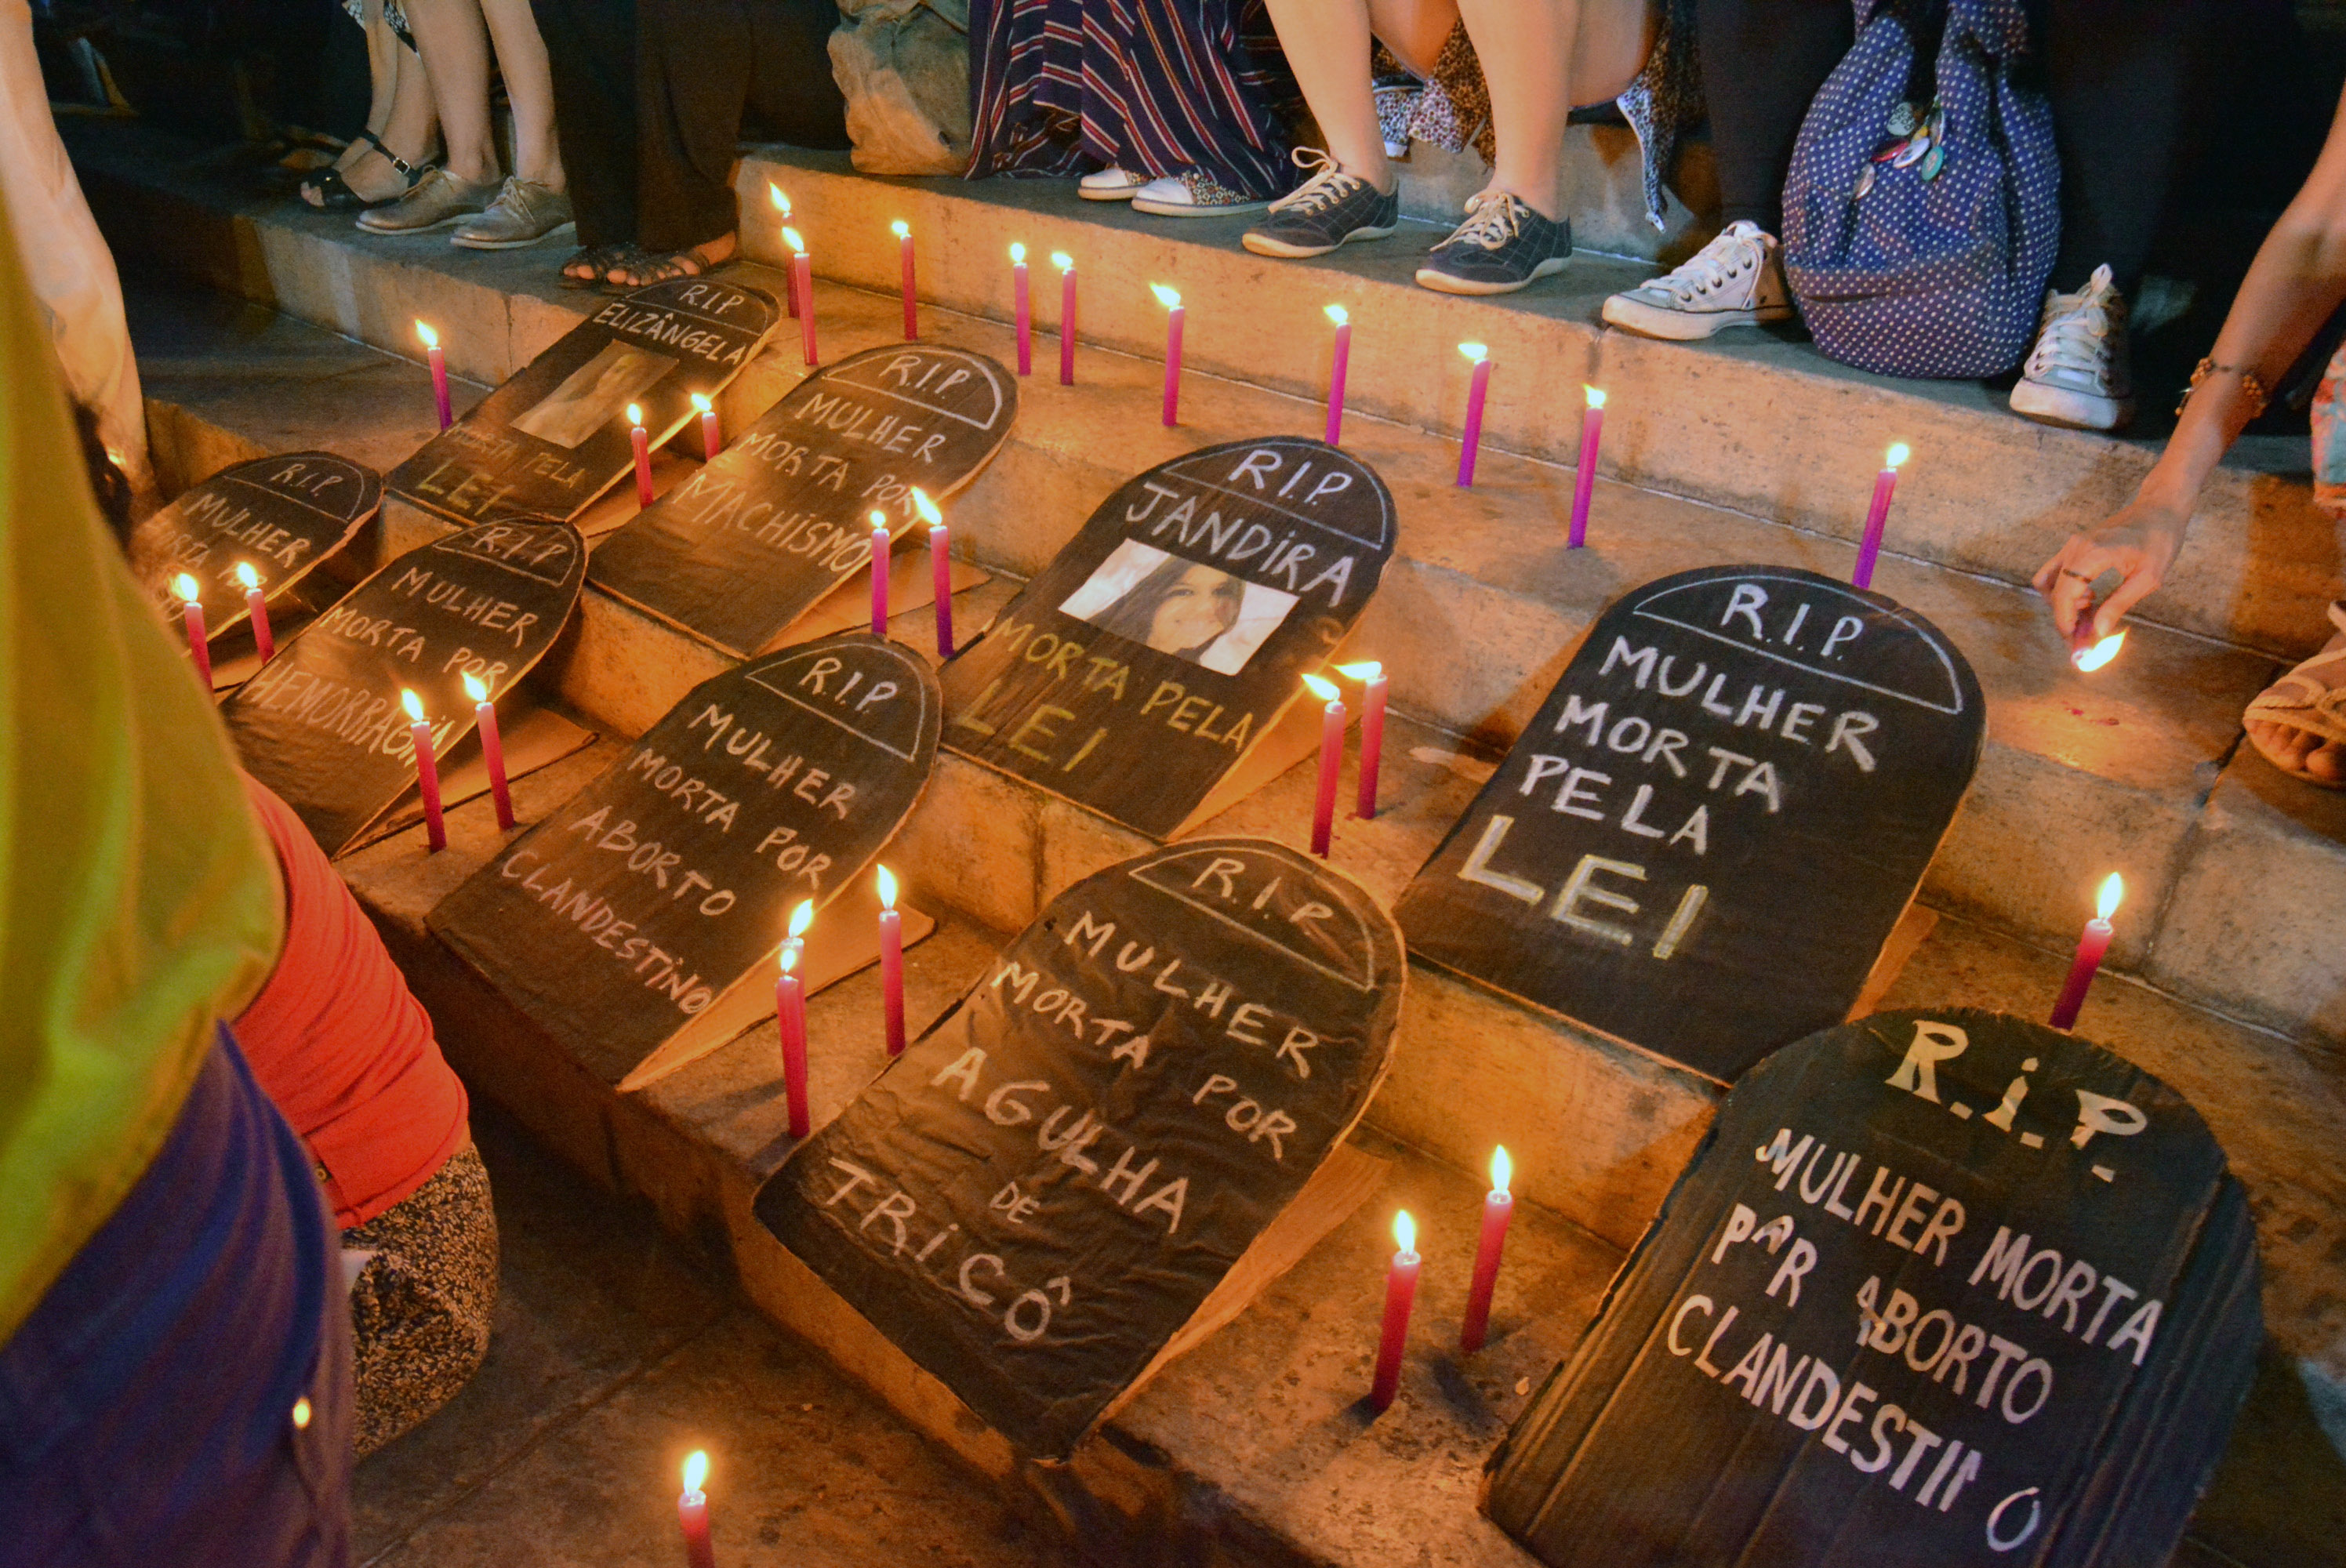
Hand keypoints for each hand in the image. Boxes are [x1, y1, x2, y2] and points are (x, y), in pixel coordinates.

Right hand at [2032, 494, 2189, 639]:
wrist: (2159, 508)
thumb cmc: (2160, 540)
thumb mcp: (2148, 578)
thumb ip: (2119, 604)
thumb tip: (2098, 631)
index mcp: (2094, 554)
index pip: (2064, 593)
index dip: (2064, 619)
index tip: (2073, 639)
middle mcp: (2076, 548)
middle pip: (2055, 591)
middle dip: (2064, 617)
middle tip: (2081, 637)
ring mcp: (2072, 544)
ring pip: (2048, 582)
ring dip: (2061, 603)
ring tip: (2087, 612)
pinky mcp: (2074, 545)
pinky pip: (2054, 571)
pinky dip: (2062, 589)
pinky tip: (2086, 595)